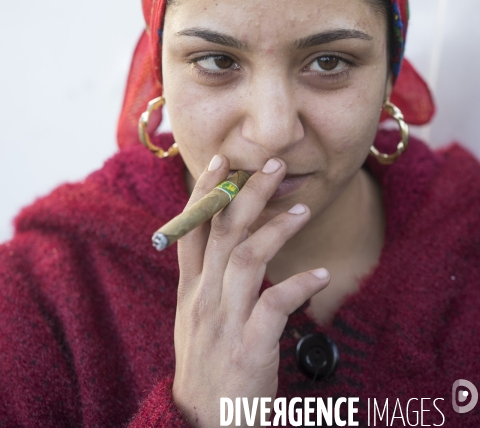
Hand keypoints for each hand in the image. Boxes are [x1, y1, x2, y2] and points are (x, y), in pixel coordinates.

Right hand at [172, 154, 329, 426]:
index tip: (221, 160)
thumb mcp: (193, 317)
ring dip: (277, 229)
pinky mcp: (248, 348)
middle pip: (223, 231)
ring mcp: (223, 321)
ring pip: (246, 257)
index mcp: (189, 289)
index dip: (204, 191)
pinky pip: (274, 305)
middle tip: (274, 165)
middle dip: (247, 192)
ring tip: (303, 210)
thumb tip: (224, 240)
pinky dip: (298, 286)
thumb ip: (206, 278)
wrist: (202, 423)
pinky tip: (319, 276)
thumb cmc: (206, 364)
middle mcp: (202, 298)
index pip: (192, 228)